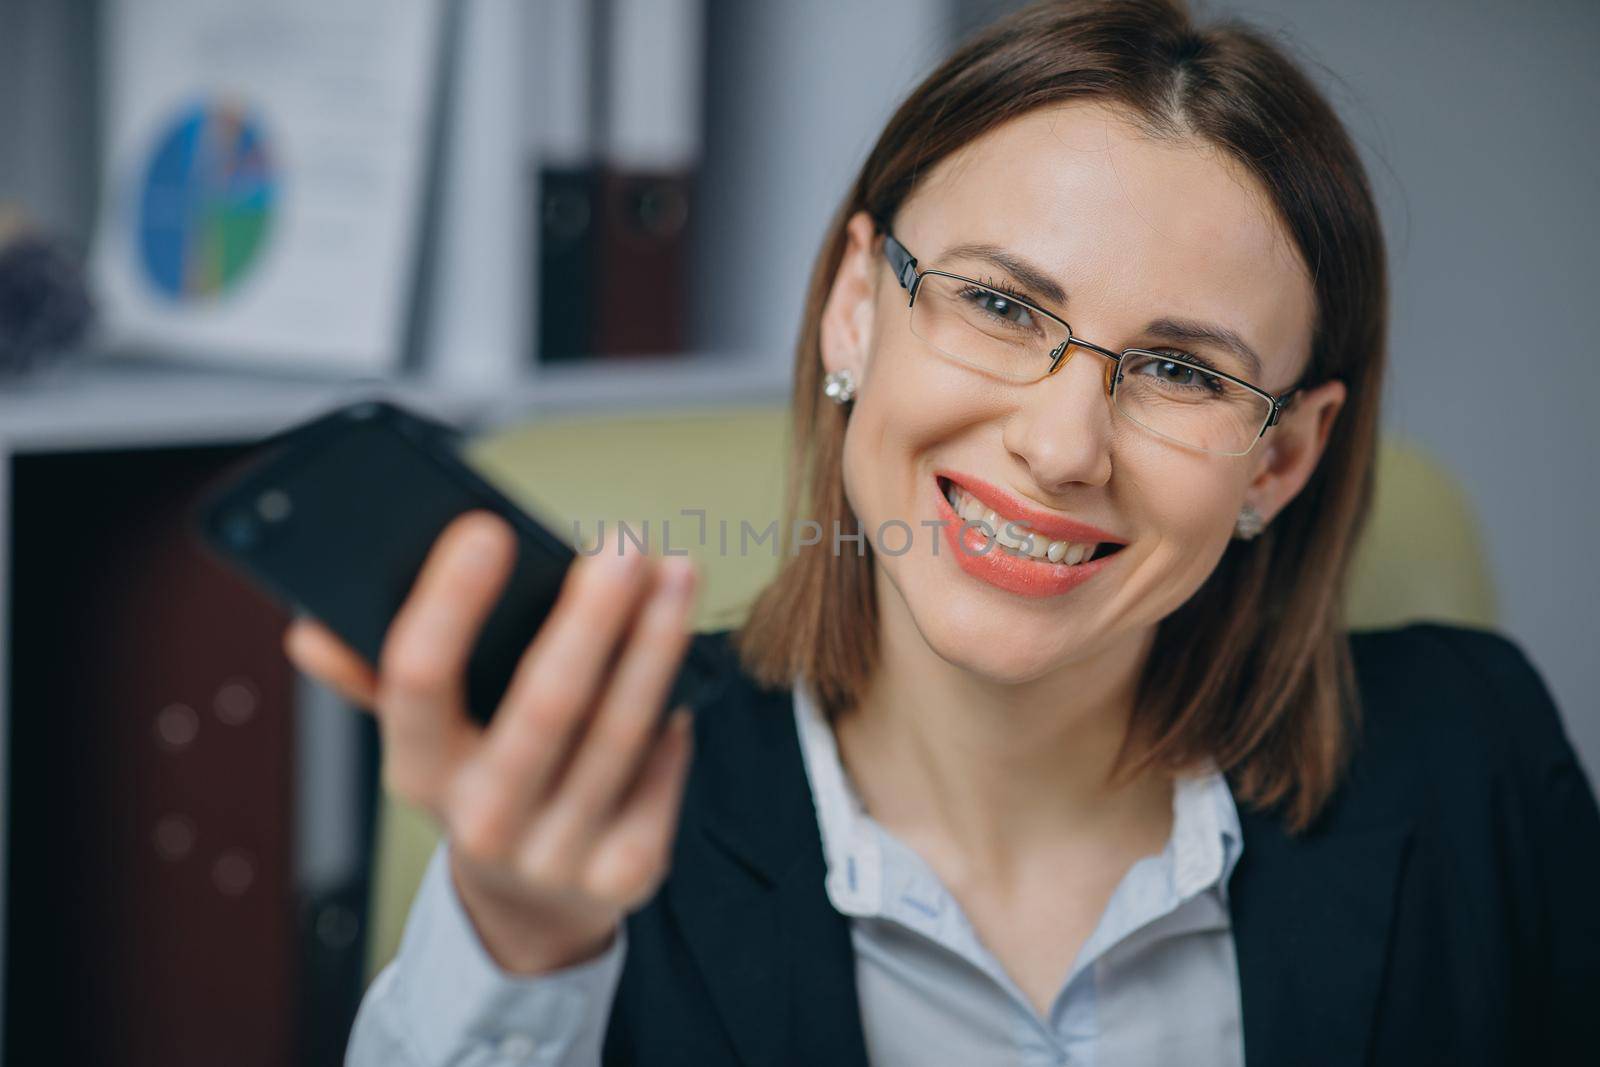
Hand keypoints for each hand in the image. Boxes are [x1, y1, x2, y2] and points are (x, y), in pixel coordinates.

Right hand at [283, 511, 698, 973]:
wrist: (527, 906)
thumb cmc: (479, 777)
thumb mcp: (423, 737)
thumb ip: (373, 674)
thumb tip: (311, 626)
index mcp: (417, 773)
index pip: (417, 681)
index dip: (450, 603)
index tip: (487, 529)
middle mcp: (482, 822)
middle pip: (544, 706)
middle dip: (590, 617)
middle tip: (622, 544)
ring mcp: (557, 855)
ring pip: (619, 732)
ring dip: (656, 643)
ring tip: (676, 575)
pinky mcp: (626, 873)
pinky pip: (664, 772)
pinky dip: (676, 712)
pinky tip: (684, 662)